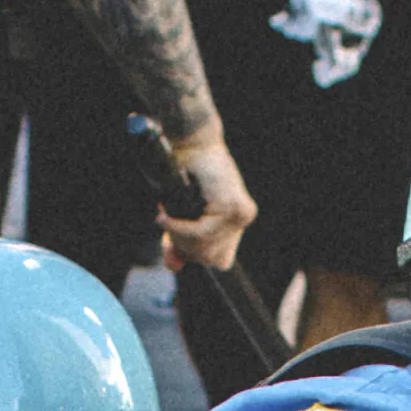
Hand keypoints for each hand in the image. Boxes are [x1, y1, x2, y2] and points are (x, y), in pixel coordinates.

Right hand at [159, 134, 255, 271]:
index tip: (172, 243)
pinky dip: (178, 227)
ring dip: (179, 235)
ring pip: (205, 248)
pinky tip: (167, 215)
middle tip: (168, 223)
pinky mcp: (233, 208)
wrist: (189, 143)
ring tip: (167, 216)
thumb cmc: (183, 173)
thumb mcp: (181, 215)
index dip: (194, 255)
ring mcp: (241, 215)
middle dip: (184, 246)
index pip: (220, 260)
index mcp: (236, 222)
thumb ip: (180, 242)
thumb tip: (174, 267)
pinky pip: (201, 234)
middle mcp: (243, 219)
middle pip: (212, 259)